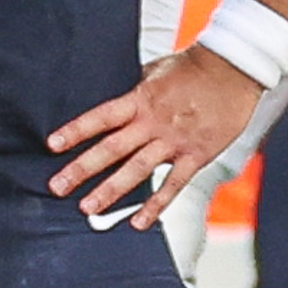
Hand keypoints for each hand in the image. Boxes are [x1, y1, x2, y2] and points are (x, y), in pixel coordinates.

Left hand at [46, 44, 261, 230]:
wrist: (235, 69)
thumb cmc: (196, 66)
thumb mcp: (157, 69)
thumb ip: (136, 87)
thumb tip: (114, 92)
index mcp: (142, 99)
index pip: (102, 117)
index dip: (76, 130)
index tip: (53, 145)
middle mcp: (153, 122)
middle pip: (112, 148)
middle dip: (82, 169)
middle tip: (58, 187)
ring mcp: (174, 140)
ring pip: (137, 169)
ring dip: (111, 190)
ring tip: (88, 208)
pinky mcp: (196, 154)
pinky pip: (174, 184)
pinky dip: (156, 204)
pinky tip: (139, 222)